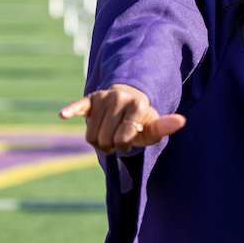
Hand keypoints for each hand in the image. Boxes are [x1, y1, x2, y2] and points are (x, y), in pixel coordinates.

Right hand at [58, 83, 185, 154]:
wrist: (128, 96)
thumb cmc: (140, 118)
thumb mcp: (152, 125)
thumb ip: (164, 127)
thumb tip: (181, 121)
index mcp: (137, 105)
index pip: (123, 138)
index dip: (124, 146)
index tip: (128, 143)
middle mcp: (119, 98)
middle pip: (104, 139)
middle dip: (110, 146)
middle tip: (116, 139)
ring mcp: (103, 97)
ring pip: (91, 134)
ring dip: (97, 141)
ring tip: (107, 134)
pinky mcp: (90, 98)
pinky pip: (78, 106)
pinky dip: (71, 110)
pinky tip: (63, 114)